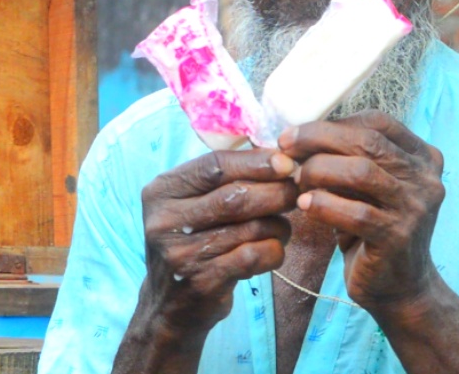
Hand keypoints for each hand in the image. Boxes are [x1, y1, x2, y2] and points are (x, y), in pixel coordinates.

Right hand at [137, 148, 298, 334]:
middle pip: (235, 196)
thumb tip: (277, 154)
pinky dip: (274, 250)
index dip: (255, 162)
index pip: (214, 165)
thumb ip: (223, 178)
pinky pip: (254, 256)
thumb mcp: (190, 204)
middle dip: (276, 192)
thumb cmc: (192, 242)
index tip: (286, 162)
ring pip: (251, 227)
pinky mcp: (202, 281)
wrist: (170, 306)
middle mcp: (165, 220)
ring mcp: (182, 253)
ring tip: (282, 226)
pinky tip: (272, 250)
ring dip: (278, 225)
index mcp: (161, 191)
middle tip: (296, 192)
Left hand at [278, 111, 445, 312]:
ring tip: (297, 180)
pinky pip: (355, 213)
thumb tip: (298, 136)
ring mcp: (416, 208)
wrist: (401, 287)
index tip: (298, 133)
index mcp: (422, 157)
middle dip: (319, 139)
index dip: (334, 123)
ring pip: (362, 172)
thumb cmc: (374, 229)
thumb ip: (349, 160)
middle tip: (285, 147)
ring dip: (319, 170)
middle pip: (368, 142)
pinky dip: (323, 204)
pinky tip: (304, 205)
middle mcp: (425, 178)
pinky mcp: (398, 237)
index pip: (378, 122)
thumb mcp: (368, 188)